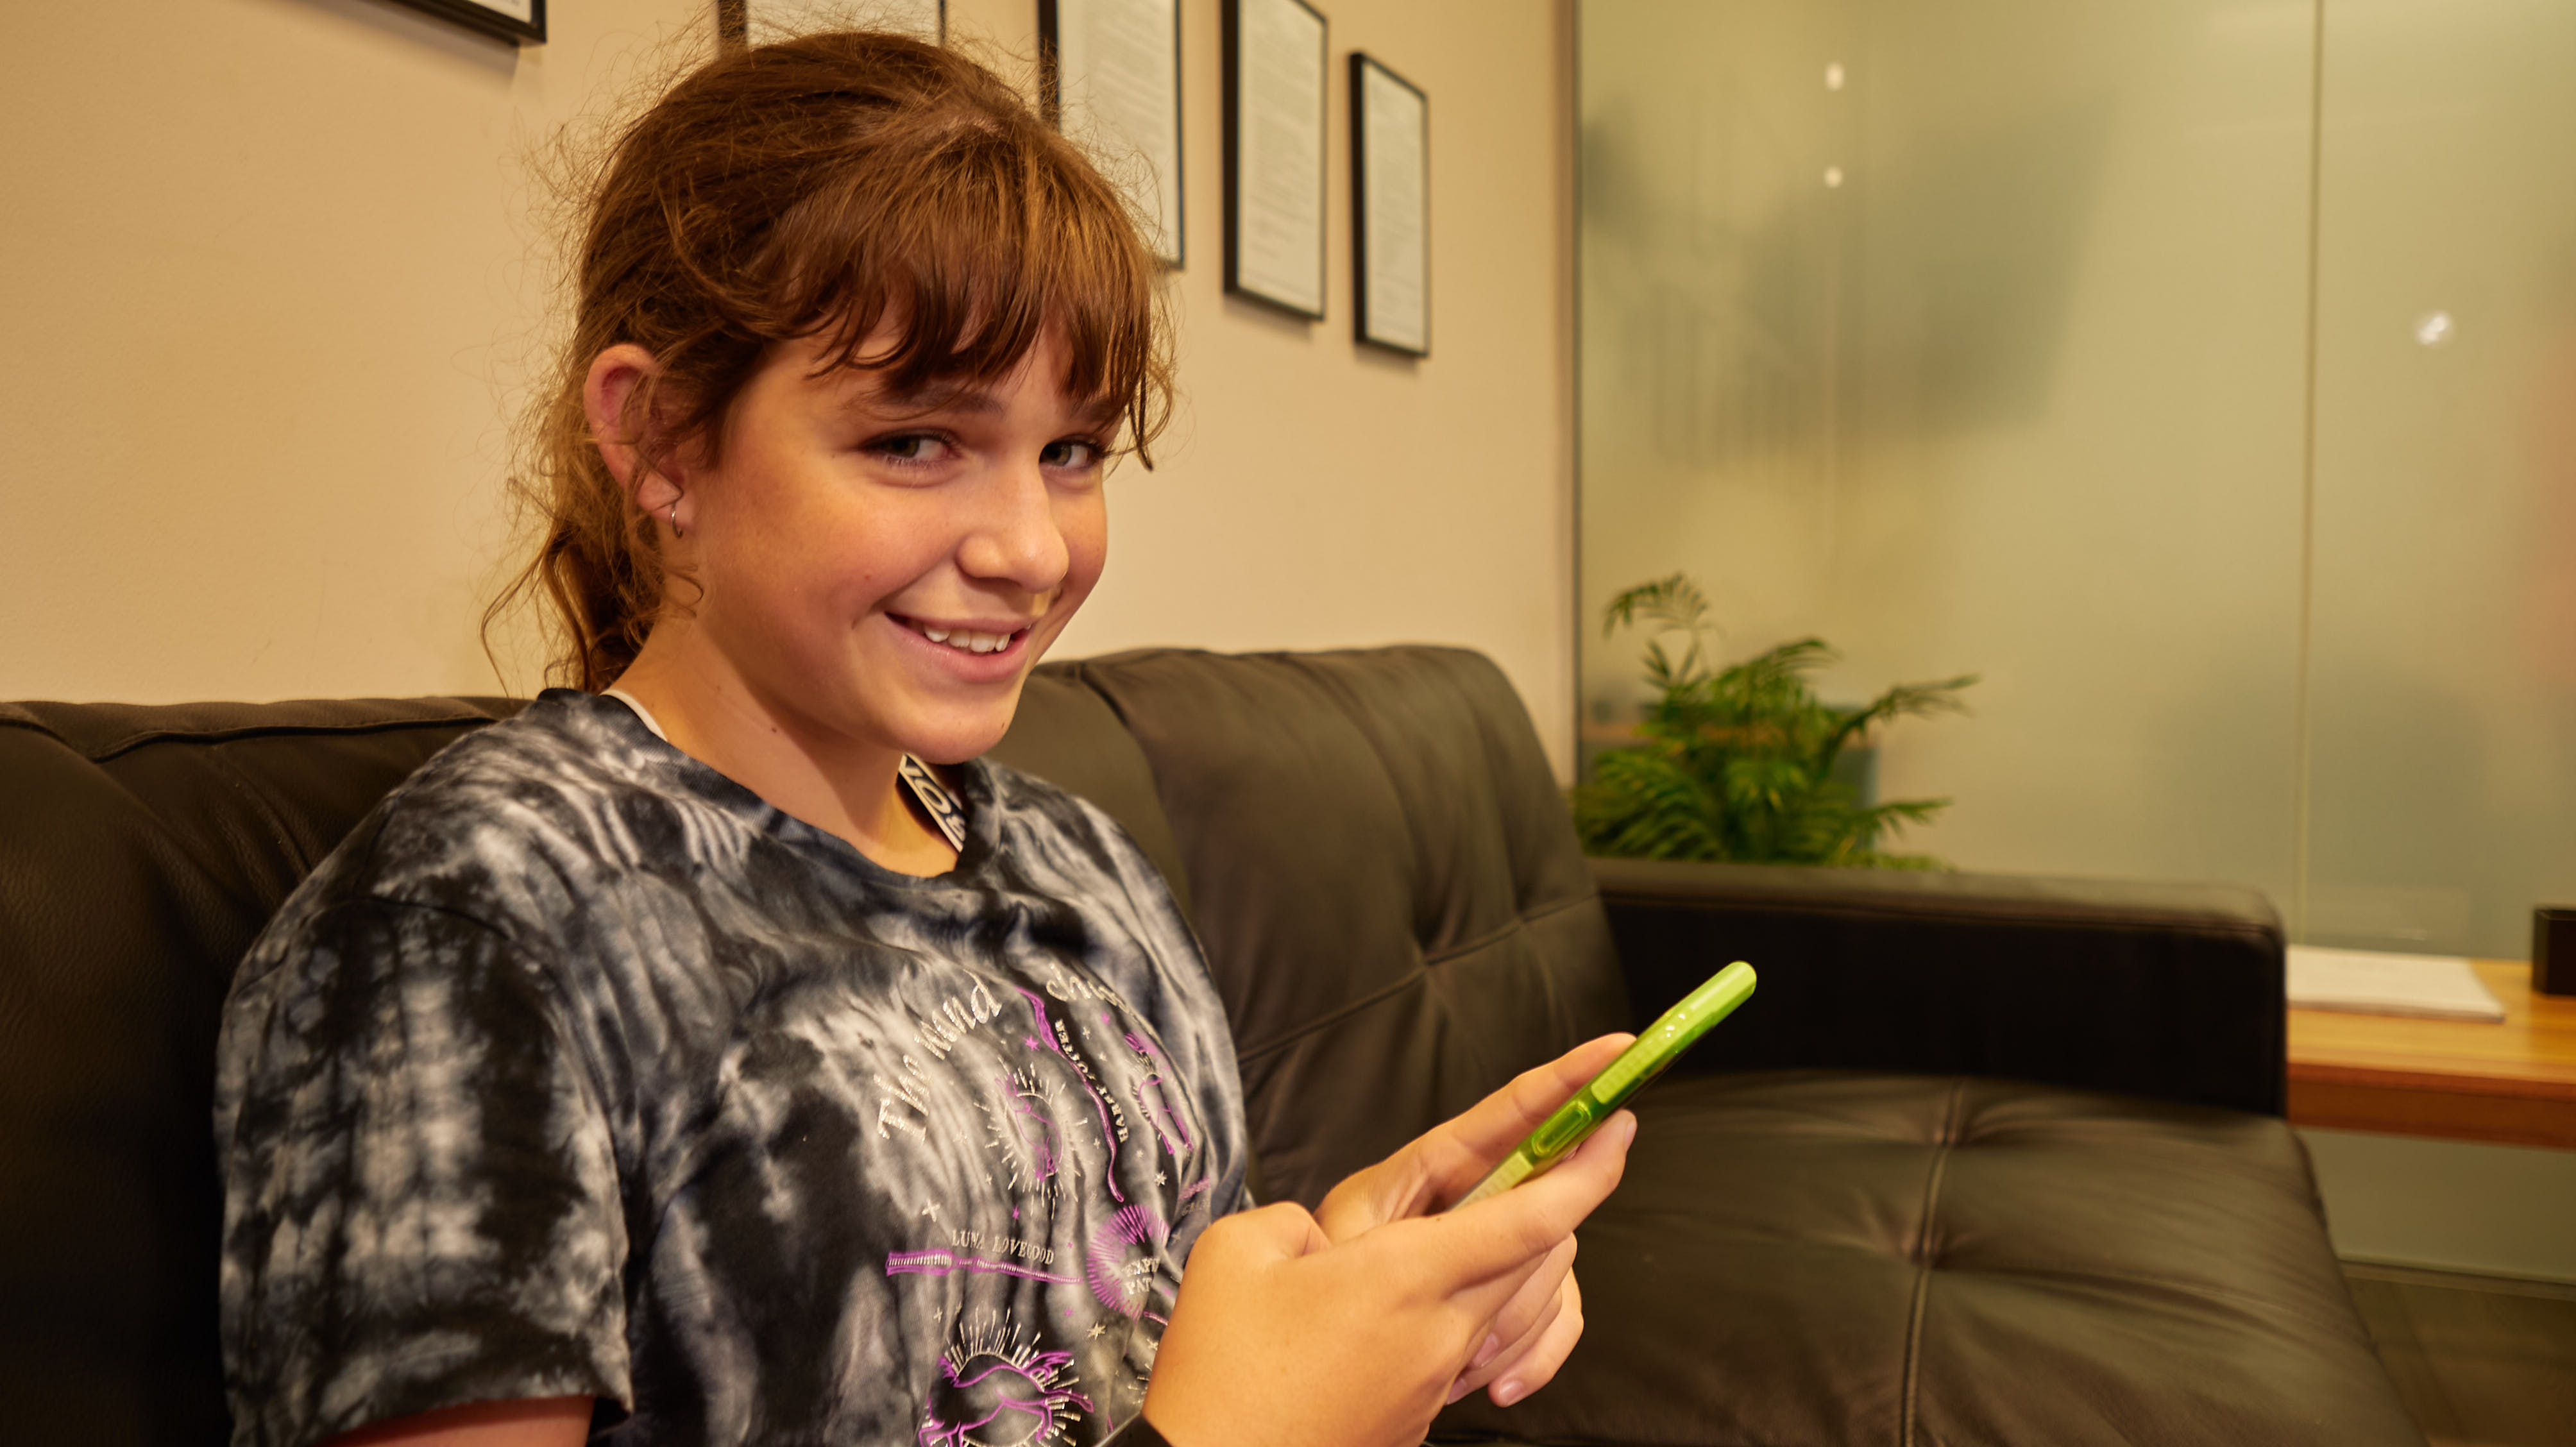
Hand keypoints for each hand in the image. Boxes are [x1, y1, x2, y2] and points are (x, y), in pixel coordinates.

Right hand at [1141, 1037, 1636, 1446]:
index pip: (1526, 1218)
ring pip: (1522, 1305)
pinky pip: (1491, 1355)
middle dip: (1572, 1197)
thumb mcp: (1239, 1253)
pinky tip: (1476, 1314)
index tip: (1618, 1123)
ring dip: (1538, 1258)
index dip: (1585, 1170)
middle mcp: (1439, 1330)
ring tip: (1519, 1219)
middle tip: (1587, 1143)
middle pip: (1543, 1257)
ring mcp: (1436, 1379)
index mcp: (1404, 1276)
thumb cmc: (1220, 1369)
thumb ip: (1296, 1219)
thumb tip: (1324, 1238)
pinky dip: (1505, 1323)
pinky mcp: (1422, 1413)